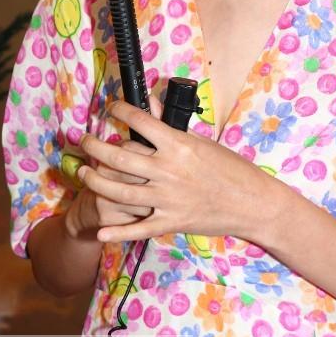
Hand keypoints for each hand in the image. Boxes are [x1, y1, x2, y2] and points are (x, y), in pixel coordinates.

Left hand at [77, 100, 273, 243]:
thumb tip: (153, 105)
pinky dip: (118, 231)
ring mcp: (167, 198)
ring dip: (96, 181)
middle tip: (84, 140)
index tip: (111, 108)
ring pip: (120, 191)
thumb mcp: (203, 142)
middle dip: (96, 146)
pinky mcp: (170, 221)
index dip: (121, 111)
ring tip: (84, 173)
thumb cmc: (231, 169)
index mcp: (178, 145)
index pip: (141, 122)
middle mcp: (168, 170)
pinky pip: (139, 228)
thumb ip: (174, 127)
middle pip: (120, 156)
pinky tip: (100, 230)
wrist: (251, 202)